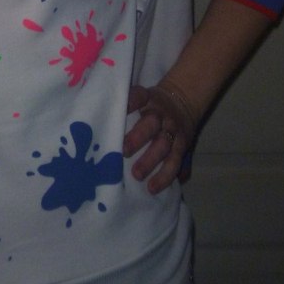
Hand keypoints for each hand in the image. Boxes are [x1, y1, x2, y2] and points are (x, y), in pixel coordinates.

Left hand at [123, 80, 199, 194]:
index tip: (121, 110)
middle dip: (138, 138)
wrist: (183, 101)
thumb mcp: (142, 95)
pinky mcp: (182, 147)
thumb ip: (127, 103)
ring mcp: (174, 132)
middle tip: (124, 151)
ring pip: (164, 147)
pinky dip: (166, 176)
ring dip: (151, 162)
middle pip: (151, 125)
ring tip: (137, 176)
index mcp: (149, 99)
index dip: (131, 102)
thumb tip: (100, 112)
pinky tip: (153, 188)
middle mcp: (162, 115)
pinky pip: (176, 163)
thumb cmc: (152, 103)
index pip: (139, 96)